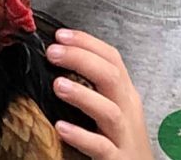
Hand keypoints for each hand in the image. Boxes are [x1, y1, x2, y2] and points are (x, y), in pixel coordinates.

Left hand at [47, 29, 153, 159]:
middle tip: (52, 52)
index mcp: (125, 95)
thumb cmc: (120, 142)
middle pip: (111, 76)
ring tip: (57, 85)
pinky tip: (61, 127)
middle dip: (81, 59)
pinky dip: (81, 136)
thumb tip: (58, 68)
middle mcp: (127, 111)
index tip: (60, 34)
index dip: (87, 43)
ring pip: (109, 111)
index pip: (112, 58)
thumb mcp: (113, 110)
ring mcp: (124, 137)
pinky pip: (101, 147)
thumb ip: (93, 89)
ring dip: (82, 95)